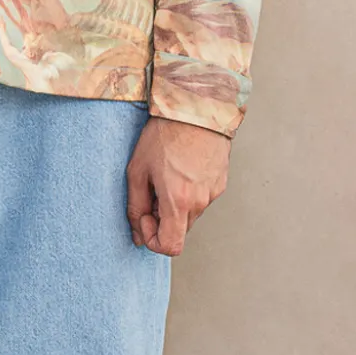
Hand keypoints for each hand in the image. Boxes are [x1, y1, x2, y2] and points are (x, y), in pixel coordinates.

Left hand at [126, 116, 230, 255]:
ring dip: (175, 205)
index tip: (145, 218)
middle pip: (179, 230)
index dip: (154, 240)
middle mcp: (200, 202)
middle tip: (152, 191)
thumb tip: (137, 233)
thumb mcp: (138, 171)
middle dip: (162, 218)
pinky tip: (180, 168)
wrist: (195, 108)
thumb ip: (136, 207)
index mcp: (178, 201)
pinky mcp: (220, 182)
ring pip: (190, 214)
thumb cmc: (164, 135)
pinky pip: (201, 198)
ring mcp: (213, 192)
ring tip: (166, 174)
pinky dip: (189, 193)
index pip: (171, 246)